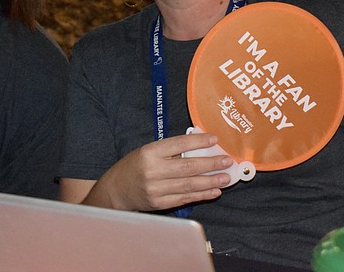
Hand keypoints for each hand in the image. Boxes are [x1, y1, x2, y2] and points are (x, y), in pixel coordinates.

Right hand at [88, 132, 234, 211]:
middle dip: (210, 164)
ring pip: (188, 185)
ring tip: (226, 177)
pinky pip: (184, 198)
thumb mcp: (148, 151)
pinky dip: (201, 195)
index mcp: (149, 152)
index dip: (198, 141)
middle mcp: (152, 170)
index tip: (215, 139)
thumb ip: (170, 151)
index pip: (178, 144)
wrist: (116, 190)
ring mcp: (156, 189)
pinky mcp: (159, 203)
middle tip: (227, 161)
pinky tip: (214, 191)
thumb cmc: (134, 166)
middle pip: (187, 167)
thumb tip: (199, 148)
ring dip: (210, 181)